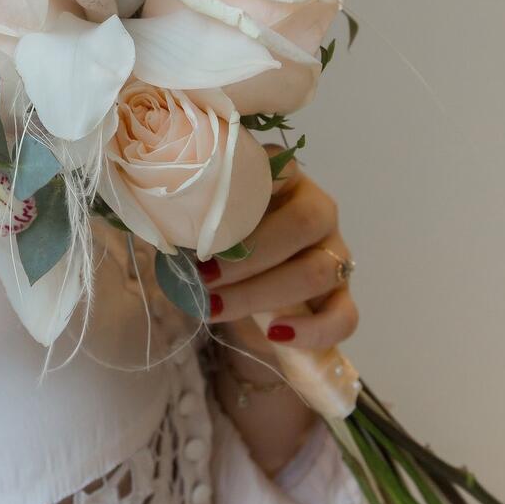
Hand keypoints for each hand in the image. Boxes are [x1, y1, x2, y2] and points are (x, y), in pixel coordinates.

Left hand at [201, 143, 359, 358]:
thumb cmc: (223, 242)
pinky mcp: (342, 294)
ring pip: (319, 270)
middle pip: (303, 222)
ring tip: (216, 307)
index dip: (240, 202)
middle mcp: (317, 208)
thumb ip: (192, 215)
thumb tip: (160, 224)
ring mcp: (335, 251)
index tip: (200, 231)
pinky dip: (311, 330)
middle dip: (250, 255)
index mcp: (284, 177)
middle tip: (203, 276)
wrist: (248, 286)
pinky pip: (344, 315)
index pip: (278, 169)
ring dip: (262, 293)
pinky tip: (275, 334)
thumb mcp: (207, 222)